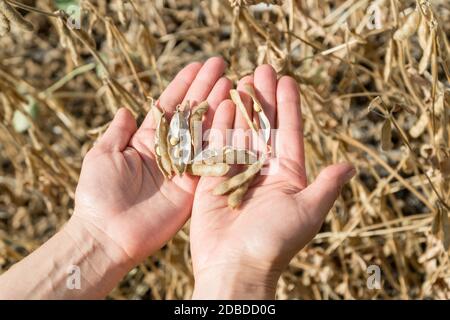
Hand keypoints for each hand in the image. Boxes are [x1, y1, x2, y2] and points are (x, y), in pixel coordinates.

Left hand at [72, 57, 230, 266]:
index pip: (169, 107)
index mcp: (146, 142)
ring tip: (233, 83)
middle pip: (192, 115)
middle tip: (222, 65)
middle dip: (206, 89)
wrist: (108, 235)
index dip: (183, 85)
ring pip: (206, 133)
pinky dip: (223, 140)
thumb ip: (117, 132)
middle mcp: (169, 152)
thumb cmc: (98, 194)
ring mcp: (184, 169)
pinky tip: (235, 118)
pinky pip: (211, 161)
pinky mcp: (195, 189)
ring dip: (219, 108)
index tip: (197, 65)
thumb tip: (125, 110)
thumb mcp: (102, 155)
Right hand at [190, 65, 355, 298]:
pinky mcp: (212, 181)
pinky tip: (223, 103)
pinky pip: (216, 147)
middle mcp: (262, 172)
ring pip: (240, 132)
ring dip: (242, 106)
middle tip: (261, 69)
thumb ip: (326, 186)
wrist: (235, 267)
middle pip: (263, 127)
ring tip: (241, 79)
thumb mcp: (307, 212)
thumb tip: (350, 166)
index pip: (289, 133)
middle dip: (263, 99)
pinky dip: (220, 125)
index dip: (288, 106)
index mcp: (287, 177)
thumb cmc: (274, 242)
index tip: (287, 80)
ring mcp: (236, 174)